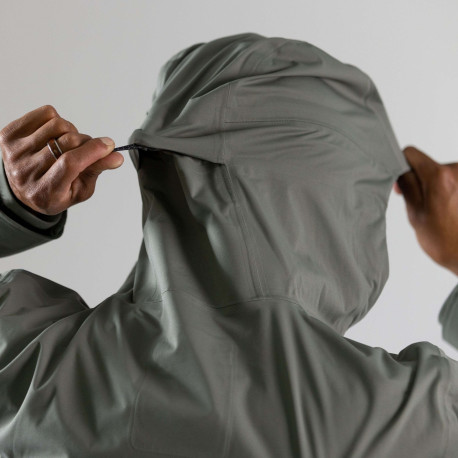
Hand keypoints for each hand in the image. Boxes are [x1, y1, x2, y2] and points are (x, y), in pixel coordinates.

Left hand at [0, 104, 123, 215]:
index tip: (108, 145)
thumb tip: (116, 156)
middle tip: (90, 148)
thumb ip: (97, 170)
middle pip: (66, 142)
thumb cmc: (55, 191)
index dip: (92, 151)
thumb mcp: (81, 189)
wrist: (23, 190)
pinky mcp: (9, 135)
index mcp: (45, 191)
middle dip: (87, 142)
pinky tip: (55, 134)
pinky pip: (44, 114)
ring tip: (69, 144)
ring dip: (71, 131)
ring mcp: (14, 152)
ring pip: (57, 125)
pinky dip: (57, 120)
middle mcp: (25, 171)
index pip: (70, 164)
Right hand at [393, 145, 457, 274]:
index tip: (400, 184)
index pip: (411, 153)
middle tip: (419, 205)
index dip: (400, 167)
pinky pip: (453, 183)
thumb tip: (400, 168)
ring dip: (435, 189)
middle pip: (427, 165)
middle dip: (419, 181)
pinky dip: (447, 194)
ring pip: (441, 175)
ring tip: (438, 213)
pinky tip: (449, 212)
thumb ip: (406, 185)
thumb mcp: (415, 213)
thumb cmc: (446, 242)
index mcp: (439, 176)